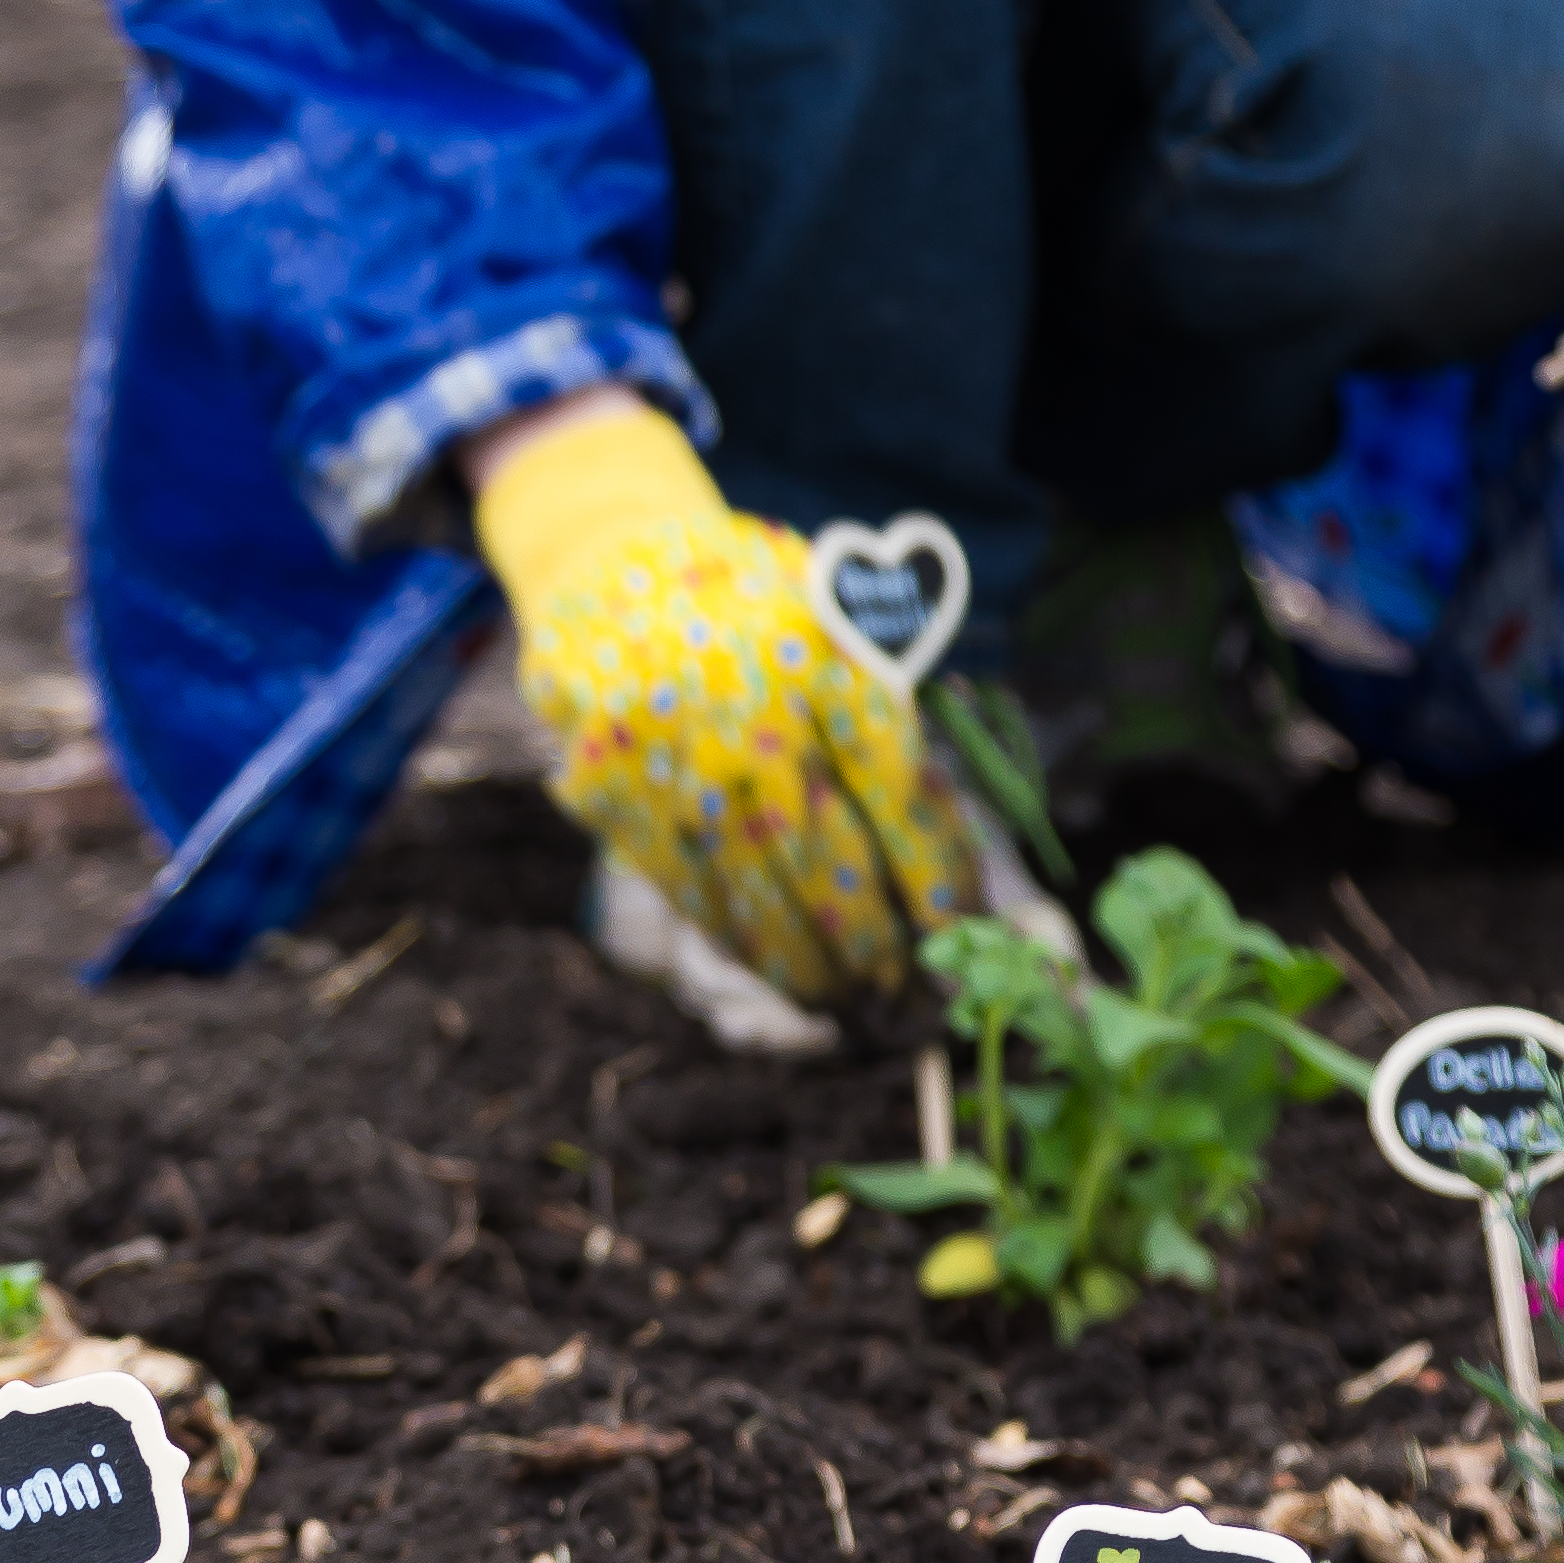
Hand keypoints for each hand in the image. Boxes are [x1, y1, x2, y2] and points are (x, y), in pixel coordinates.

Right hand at [469, 393, 973, 1000]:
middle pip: (830, 861)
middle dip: (874, 944)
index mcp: (823, 655)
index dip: (933, 877)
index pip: (897, 793)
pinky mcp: (616, 797)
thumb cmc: (752, 601)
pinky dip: (741, 945)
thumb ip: (890, 705)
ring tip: (846, 1001)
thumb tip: (941, 844)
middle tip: (902, 993)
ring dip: (809, 966)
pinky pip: (693, 893)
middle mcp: (748, 710)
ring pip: (758, 895)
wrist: (605, 561)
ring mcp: (675, 760)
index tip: (957, 931)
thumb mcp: (837, 608)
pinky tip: (775, 971)